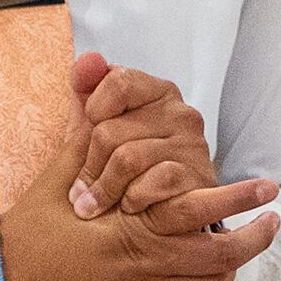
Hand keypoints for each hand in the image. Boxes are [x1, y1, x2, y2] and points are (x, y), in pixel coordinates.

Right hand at [0, 101, 280, 280]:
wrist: (2, 277)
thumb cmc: (33, 223)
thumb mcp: (62, 173)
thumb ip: (89, 134)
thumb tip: (96, 79)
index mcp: (129, 228)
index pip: (200, 213)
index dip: (240, 201)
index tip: (267, 188)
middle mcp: (140, 268)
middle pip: (219, 259)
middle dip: (254, 239)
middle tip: (271, 222)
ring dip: (235, 271)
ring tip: (245, 248)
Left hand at [64, 53, 280, 233]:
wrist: (148, 222)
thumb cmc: (119, 171)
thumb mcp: (95, 127)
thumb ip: (87, 88)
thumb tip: (88, 59)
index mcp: (158, 92)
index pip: (117, 81)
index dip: (92, 111)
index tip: (88, 134)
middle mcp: (181, 114)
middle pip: (111, 129)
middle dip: (88, 166)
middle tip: (81, 191)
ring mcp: (194, 146)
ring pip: (128, 158)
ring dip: (104, 190)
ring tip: (95, 206)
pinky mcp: (199, 179)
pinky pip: (156, 181)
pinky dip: (133, 198)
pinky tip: (129, 207)